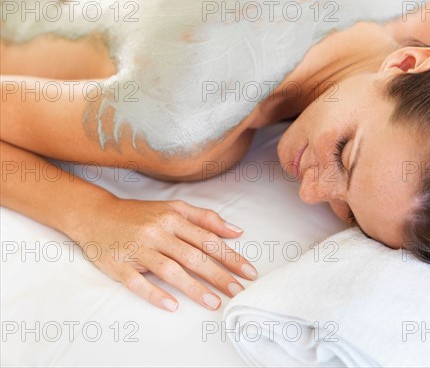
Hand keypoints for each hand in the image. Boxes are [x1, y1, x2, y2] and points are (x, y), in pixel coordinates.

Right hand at [70, 198, 256, 311]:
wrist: (96, 215)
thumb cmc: (140, 214)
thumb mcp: (173, 208)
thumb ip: (205, 218)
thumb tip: (236, 231)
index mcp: (173, 218)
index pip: (208, 239)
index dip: (231, 256)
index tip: (248, 272)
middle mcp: (157, 232)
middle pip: (194, 256)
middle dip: (219, 275)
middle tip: (238, 292)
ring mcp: (137, 249)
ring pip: (170, 270)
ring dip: (194, 288)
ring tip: (214, 303)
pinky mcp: (118, 265)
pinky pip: (138, 282)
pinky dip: (155, 294)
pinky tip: (173, 306)